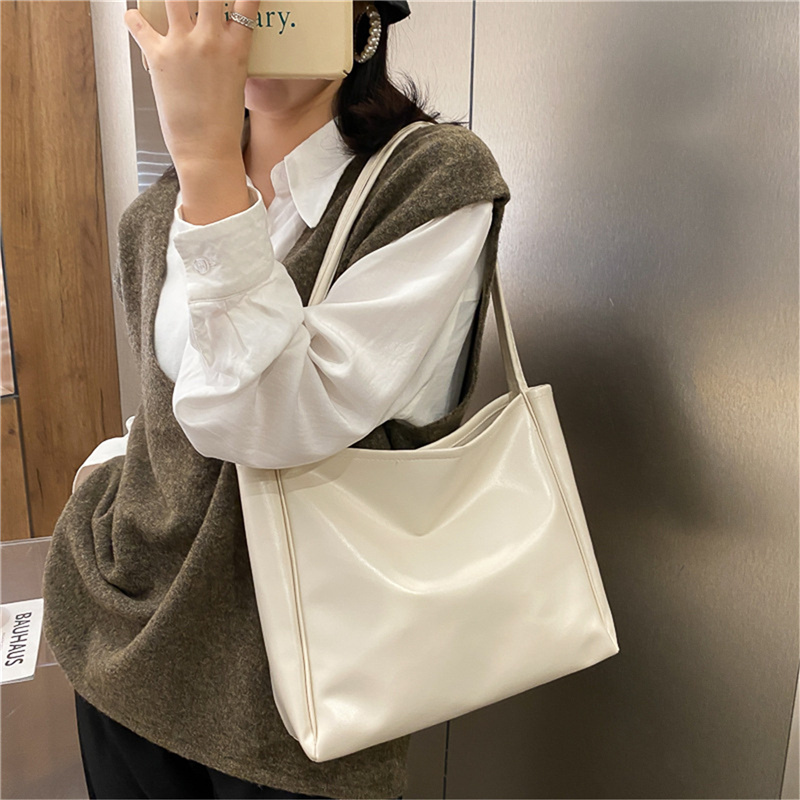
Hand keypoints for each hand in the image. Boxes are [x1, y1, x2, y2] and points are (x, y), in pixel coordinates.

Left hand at [124, 0, 260, 167]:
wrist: (207, 149)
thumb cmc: (223, 123)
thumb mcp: (235, 82)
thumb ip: (227, 54)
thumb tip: (215, 39)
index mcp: (236, 48)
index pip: (247, 3)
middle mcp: (210, 41)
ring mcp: (183, 46)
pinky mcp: (158, 56)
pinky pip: (137, 24)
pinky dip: (132, 18)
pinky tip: (133, 16)